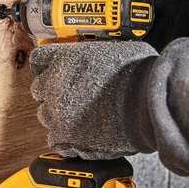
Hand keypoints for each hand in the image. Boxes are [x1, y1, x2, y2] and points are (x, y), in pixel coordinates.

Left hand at [30, 41, 157, 159]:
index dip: (47, 65)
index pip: (38, 60)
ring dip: (58, 115)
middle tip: (72, 94)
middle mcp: (54, 84)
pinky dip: (65, 138)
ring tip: (81, 116)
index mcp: (63, 58)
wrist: (150, 104)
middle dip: (53, 91)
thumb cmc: (139, 74)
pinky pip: (54, 139)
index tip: (53, 69)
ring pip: (45, 114)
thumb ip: (90, 54)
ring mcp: (58, 112)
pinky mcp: (66, 137)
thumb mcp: (112, 48)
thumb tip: (91, 59)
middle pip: (39, 89)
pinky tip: (81, 133)